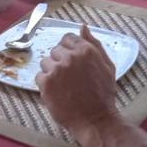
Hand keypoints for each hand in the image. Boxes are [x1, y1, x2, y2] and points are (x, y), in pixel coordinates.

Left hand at [35, 26, 122, 146]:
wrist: (95, 119)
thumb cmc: (103, 94)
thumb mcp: (106, 65)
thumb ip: (94, 44)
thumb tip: (83, 27)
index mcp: (86, 50)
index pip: (66, 38)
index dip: (67, 50)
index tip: (71, 62)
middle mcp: (70, 57)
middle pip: (55, 51)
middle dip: (60, 62)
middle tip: (70, 79)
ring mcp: (57, 69)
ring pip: (45, 63)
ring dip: (51, 73)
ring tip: (64, 86)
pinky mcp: (46, 83)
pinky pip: (39, 76)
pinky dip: (45, 85)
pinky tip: (57, 93)